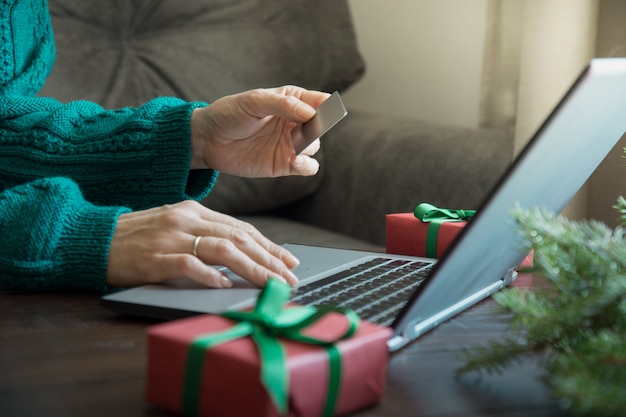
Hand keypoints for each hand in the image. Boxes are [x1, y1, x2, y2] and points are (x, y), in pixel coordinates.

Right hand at [105, 201, 298, 288]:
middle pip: (238, 238)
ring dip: (252, 268)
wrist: (92, 238)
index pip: (240, 228)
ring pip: (222, 250)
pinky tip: (225, 285)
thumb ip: (204, 235)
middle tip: (290, 276)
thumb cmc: (136, 236)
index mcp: (193, 210)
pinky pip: (188, 265)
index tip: (288, 260)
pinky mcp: (154, 257)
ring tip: (271, 283)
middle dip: (269, 259)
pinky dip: (209, 275)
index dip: (268, 245)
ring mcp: (170, 237)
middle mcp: (186, 219)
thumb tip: (240, 254)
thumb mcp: (174, 226)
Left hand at [190, 85, 329, 176]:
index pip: (318, 101)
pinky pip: (307, 167)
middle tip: (311, 127)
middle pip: (320, 125)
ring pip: (315, 145)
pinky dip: (307, 166)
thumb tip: (310, 113)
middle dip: (319, 126)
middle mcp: (294, 122)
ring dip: (310, 145)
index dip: (327, 104)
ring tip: (295, 145)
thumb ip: (282, 105)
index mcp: (291, 100)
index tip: (328, 108)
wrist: (208, 140)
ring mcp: (291, 144)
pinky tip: (296, 162)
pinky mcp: (285, 164)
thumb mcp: (253, 102)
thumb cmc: (229, 114)